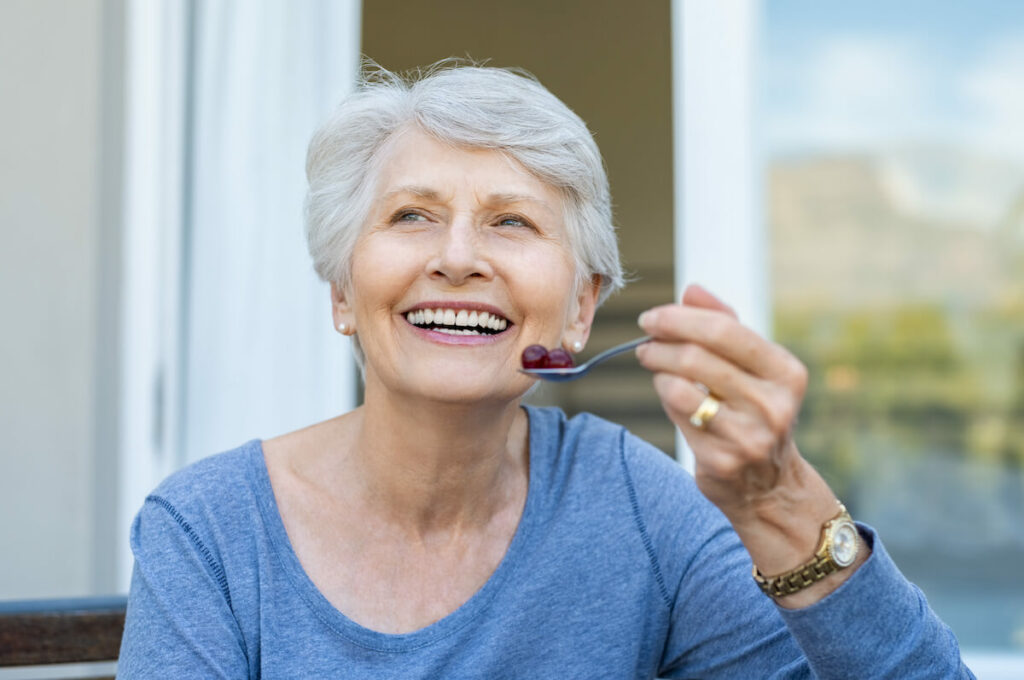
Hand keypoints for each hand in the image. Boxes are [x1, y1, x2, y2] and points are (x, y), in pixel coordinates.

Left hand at [636, 284, 811, 515]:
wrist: (769, 485)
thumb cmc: (754, 410)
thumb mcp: (753, 366)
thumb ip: (725, 323)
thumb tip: (691, 290)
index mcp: (786, 372)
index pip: (724, 330)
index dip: (679, 319)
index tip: (652, 318)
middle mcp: (772, 404)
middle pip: (696, 357)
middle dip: (660, 343)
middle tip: (645, 342)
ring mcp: (748, 436)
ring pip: (680, 387)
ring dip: (658, 370)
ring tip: (653, 363)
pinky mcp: (721, 460)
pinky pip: (677, 416)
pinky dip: (665, 397)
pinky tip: (668, 392)